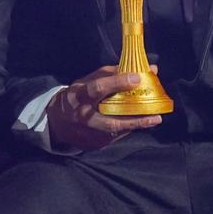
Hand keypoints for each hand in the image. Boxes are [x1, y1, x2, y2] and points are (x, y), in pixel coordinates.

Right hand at [46, 65, 163, 150]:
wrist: (57, 122)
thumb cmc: (78, 96)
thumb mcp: (88, 81)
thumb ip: (113, 74)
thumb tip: (143, 69)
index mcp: (78, 96)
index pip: (97, 89)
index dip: (116, 83)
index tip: (137, 77)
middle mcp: (82, 117)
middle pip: (110, 121)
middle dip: (133, 118)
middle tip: (154, 113)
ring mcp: (89, 134)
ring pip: (116, 131)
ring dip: (136, 125)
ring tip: (155, 119)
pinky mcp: (95, 144)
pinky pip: (115, 137)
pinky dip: (128, 128)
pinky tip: (140, 122)